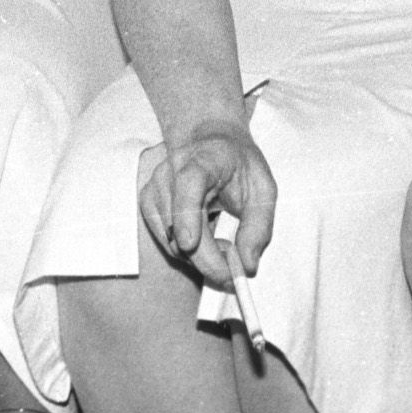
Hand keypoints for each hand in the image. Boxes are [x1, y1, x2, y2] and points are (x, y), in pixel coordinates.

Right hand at [138, 117, 275, 288]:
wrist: (210, 140)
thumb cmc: (238, 163)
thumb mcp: (263, 189)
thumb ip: (259, 227)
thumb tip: (247, 265)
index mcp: (203, 159)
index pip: (189, 183)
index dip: (186, 214)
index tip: (190, 243)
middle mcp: (171, 170)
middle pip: (179, 225)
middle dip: (208, 259)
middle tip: (237, 272)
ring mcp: (155, 187)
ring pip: (172, 242)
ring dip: (201, 257)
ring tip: (226, 243)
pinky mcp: (148, 203)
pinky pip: (166, 242)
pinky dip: (188, 252)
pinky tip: (205, 238)